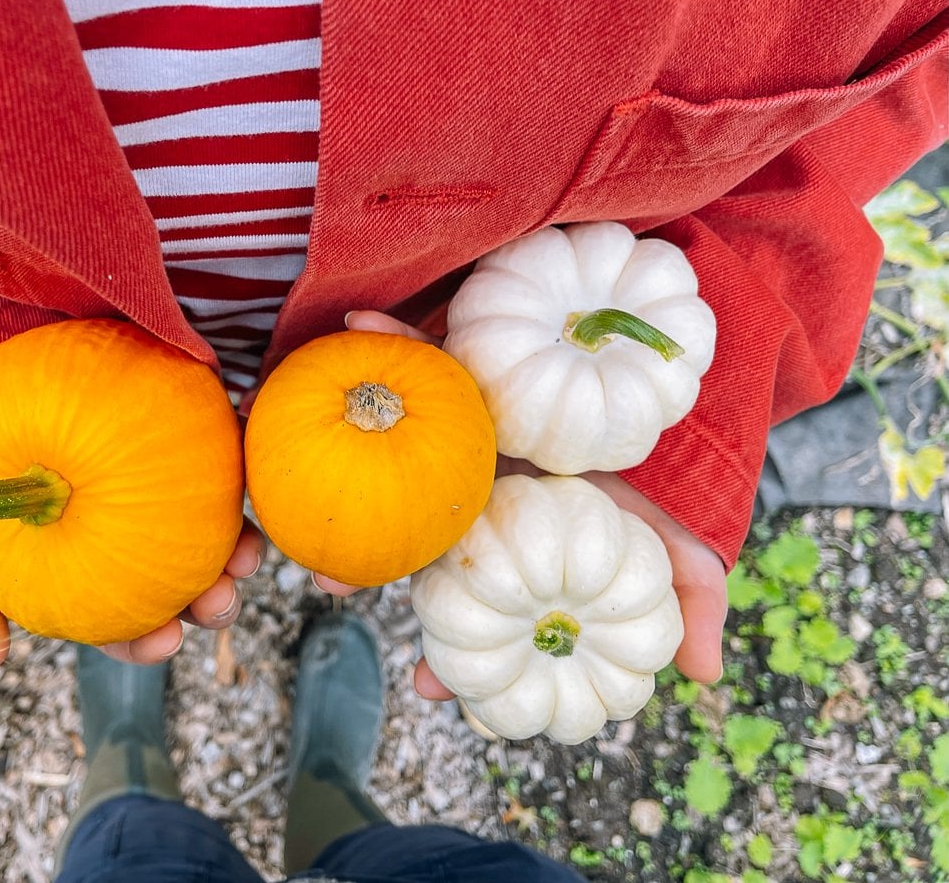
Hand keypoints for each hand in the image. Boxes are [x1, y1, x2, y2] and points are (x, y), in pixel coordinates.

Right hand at [0, 479, 262, 667]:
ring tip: (247, 555)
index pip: (118, 625)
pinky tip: (240, 479)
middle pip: (173, 584)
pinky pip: (202, 461)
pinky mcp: (156, 437)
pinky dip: (226, 474)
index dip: (145, 641)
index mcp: (78, 585)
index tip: (166, 640)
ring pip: (201, 531)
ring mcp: (142, 492)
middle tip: (219, 603)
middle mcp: (116, 543)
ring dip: (232, 551)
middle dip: (208, 603)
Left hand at [337, 309, 727, 695]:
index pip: (471, 599)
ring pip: (391, 453)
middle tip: (330, 587)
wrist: (647, 379)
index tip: (429, 683)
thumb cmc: (650, 470)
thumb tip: (706, 678)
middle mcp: (469, 492)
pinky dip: (385, 338)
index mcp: (508, 538)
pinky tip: (355, 322)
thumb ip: (689, 598)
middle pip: (410, 535)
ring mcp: (456, 435)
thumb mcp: (677, 539)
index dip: (450, 648)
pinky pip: (416, 356)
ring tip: (298, 484)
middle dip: (365, 564)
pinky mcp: (456, 371)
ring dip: (342, 459)